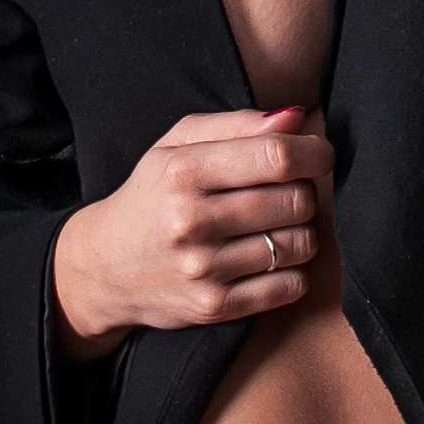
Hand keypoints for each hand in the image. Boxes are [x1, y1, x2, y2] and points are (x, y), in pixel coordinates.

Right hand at [51, 104, 331, 354]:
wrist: (105, 267)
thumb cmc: (153, 195)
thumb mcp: (178, 145)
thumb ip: (238, 125)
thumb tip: (297, 116)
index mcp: (183, 172)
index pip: (276, 157)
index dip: (313, 152)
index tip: (319, 154)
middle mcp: (191, 221)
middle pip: (295, 200)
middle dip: (306, 192)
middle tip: (291, 191)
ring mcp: (203, 269)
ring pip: (300, 244)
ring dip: (302, 232)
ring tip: (279, 225)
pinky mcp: (214, 307)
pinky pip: (289, 286)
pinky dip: (293, 270)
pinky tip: (272, 258)